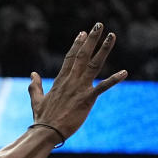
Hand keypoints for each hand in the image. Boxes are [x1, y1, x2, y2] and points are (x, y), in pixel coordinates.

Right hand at [28, 23, 127, 139]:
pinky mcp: (87, 99)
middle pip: (83, 55)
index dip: (77, 44)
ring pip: (94, 65)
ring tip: (111, 36)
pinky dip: (114, 79)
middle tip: (98, 25)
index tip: (82, 33)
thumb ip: (34, 86)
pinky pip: (103, 87)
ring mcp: (80, 88)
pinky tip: (125, 72)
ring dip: (104, 49)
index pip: (70, 58)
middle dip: (91, 39)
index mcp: (60, 80)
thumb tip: (32, 74)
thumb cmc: (42, 118)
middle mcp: (71, 80)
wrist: (46, 131)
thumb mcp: (36, 99)